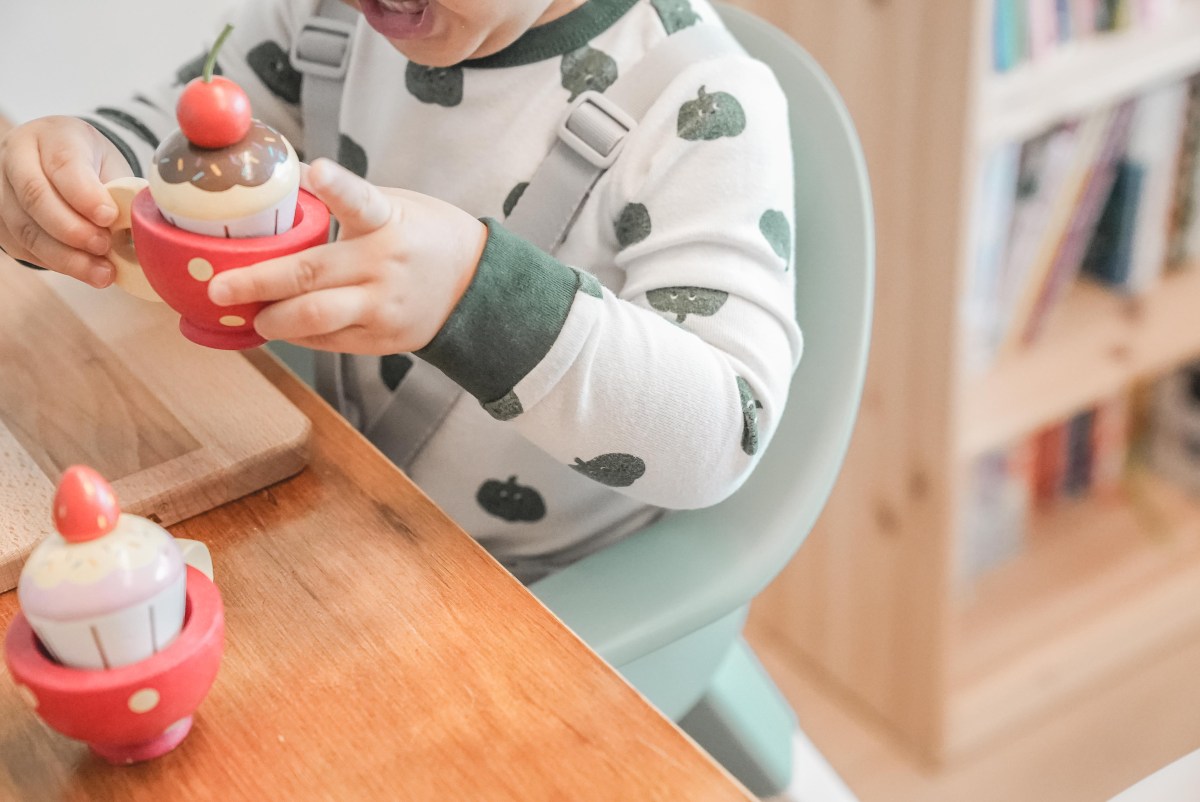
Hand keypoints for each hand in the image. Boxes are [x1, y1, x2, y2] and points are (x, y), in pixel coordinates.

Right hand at [0, 116, 130, 286]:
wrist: (61, 165)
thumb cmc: (92, 166)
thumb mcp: (112, 165)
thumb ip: (123, 192)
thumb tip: (145, 227)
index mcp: (53, 135)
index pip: (63, 163)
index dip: (85, 194)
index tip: (110, 217)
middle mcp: (17, 157)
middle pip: (36, 196)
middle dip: (73, 229)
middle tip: (105, 246)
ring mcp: (3, 190)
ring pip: (26, 228)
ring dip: (67, 257)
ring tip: (102, 272)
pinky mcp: (1, 222)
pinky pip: (25, 248)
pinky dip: (58, 264)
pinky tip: (85, 271)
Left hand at [208, 158, 487, 353]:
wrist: (475, 289)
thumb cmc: (424, 238)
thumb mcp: (395, 205)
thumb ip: (346, 202)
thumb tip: (285, 182)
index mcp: (389, 221)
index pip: (362, 201)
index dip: (337, 186)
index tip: (316, 170)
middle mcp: (384, 265)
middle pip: (312, 275)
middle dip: (258, 282)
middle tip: (220, 288)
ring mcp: (382, 306)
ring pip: (314, 318)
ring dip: (273, 320)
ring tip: (250, 315)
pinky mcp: (380, 339)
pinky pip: (327, 341)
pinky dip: (297, 334)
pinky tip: (279, 326)